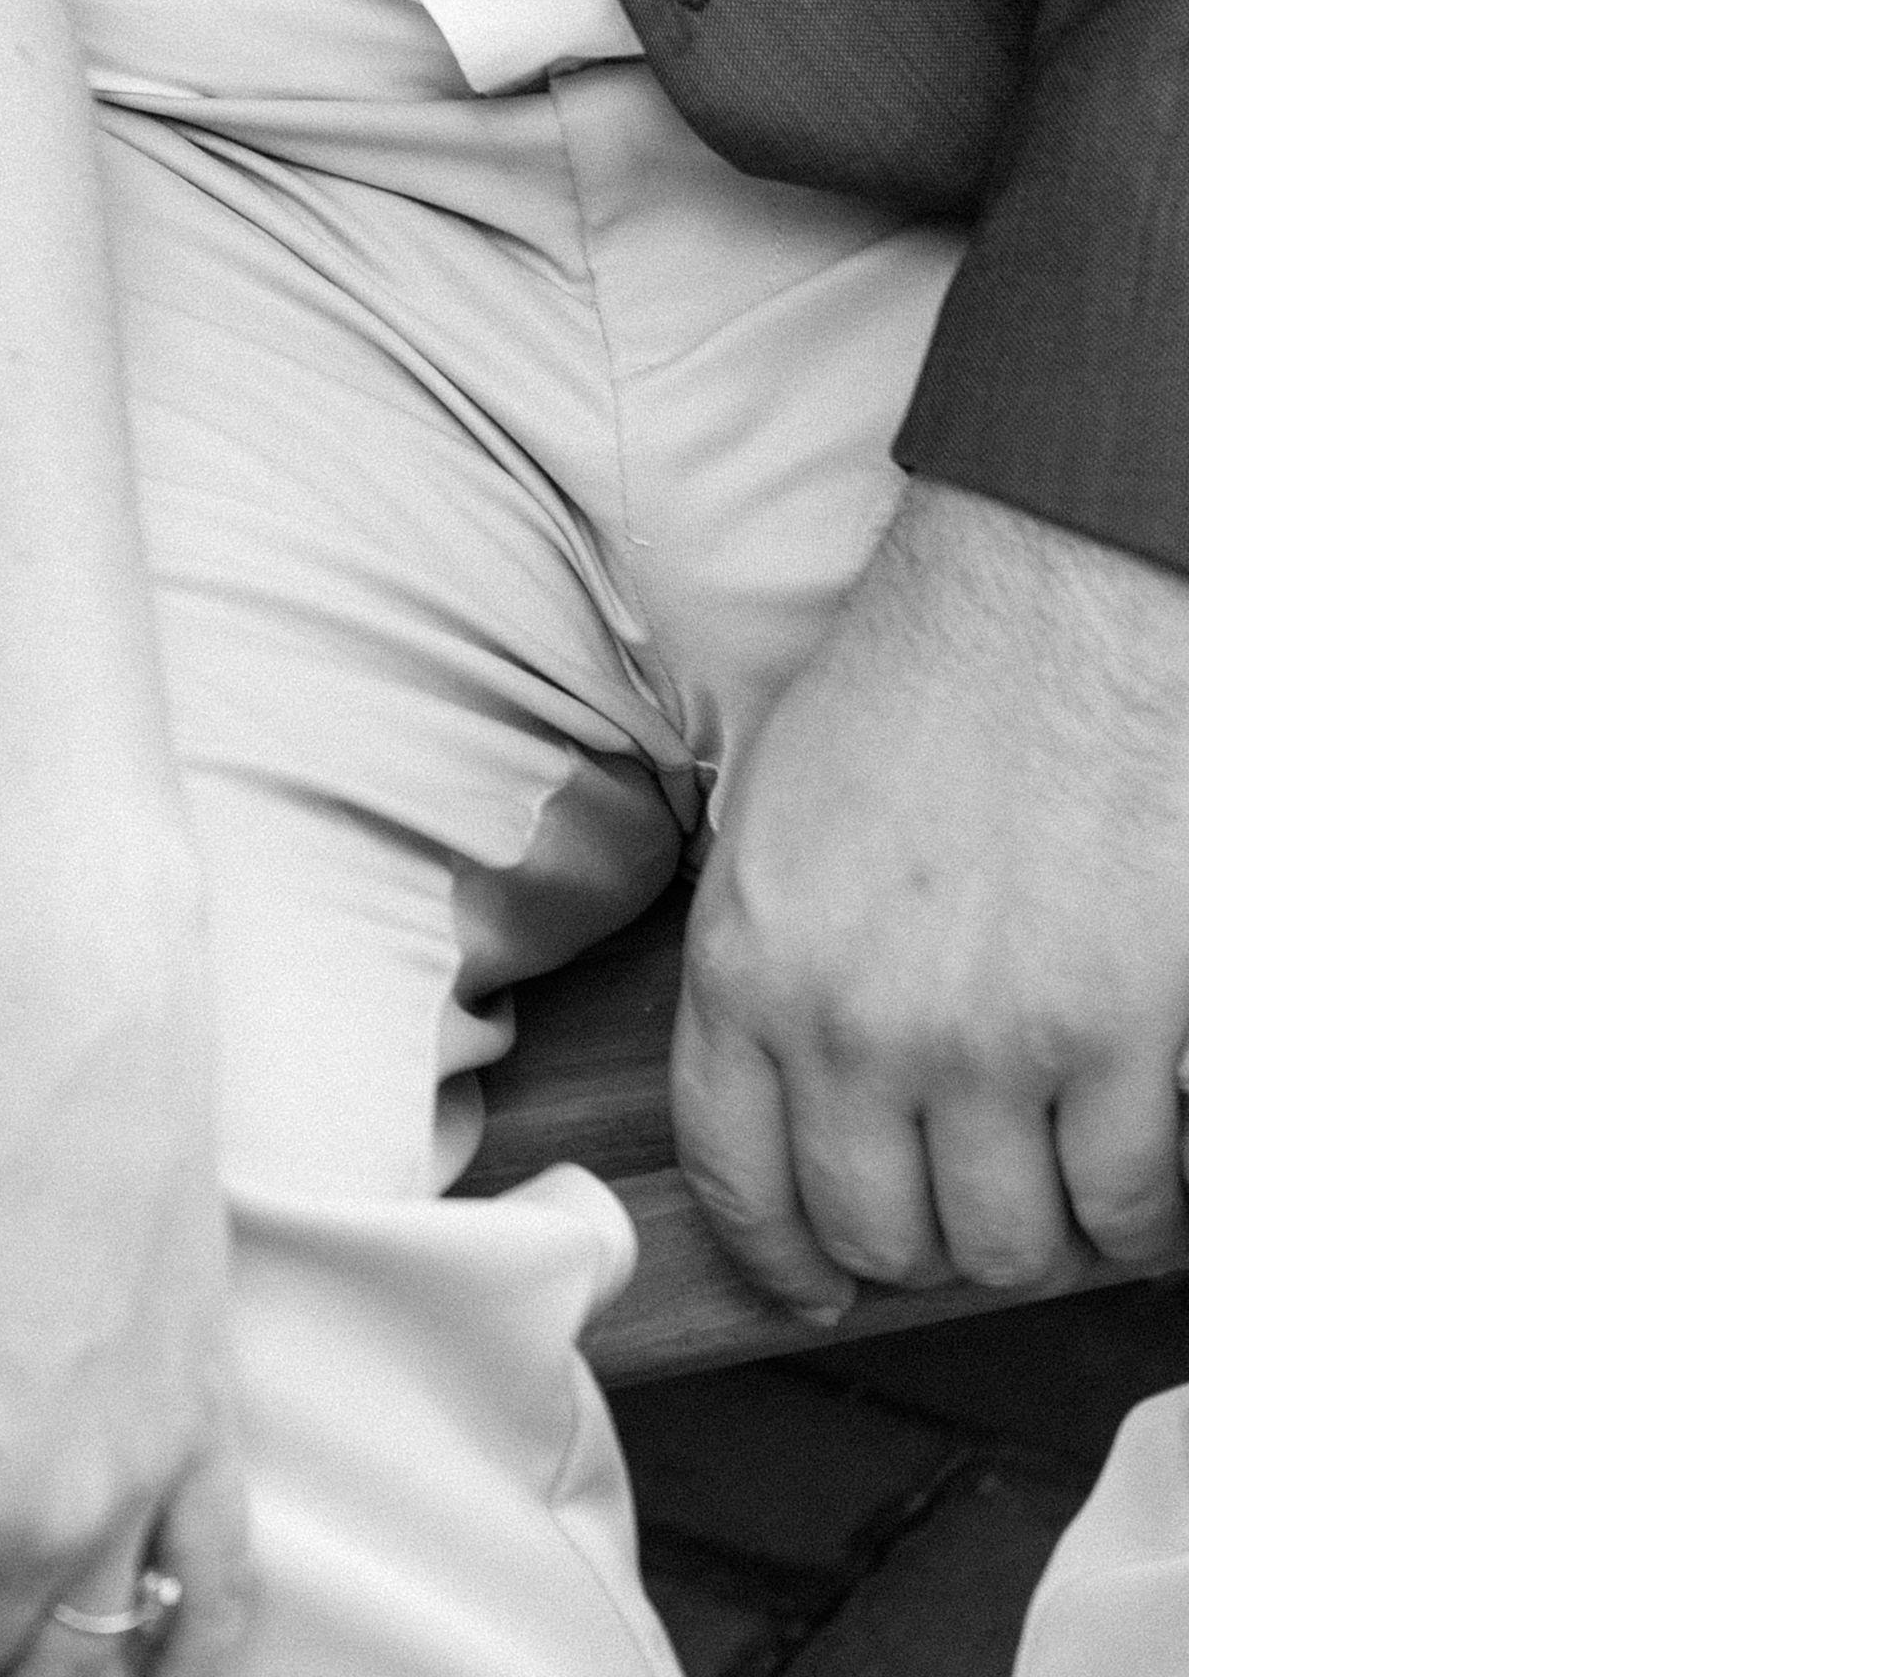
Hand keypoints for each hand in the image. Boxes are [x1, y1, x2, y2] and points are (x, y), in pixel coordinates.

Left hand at [673, 474, 1184, 1322]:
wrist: (1066, 599)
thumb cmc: (926, 686)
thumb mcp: (781, 816)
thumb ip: (775, 964)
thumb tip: (792, 1104)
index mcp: (753, 958)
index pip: (738, 1176)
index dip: (782, 1252)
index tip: (819, 1278)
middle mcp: (856, 1022)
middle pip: (880, 1233)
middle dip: (922, 1237)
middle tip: (968, 1190)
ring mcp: (991, 1044)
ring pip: (1006, 1244)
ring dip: (1036, 1228)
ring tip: (1059, 1164)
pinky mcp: (1118, 1044)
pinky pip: (1126, 1209)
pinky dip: (1139, 1208)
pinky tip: (1139, 1152)